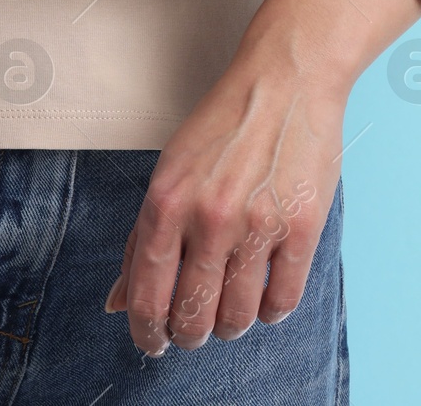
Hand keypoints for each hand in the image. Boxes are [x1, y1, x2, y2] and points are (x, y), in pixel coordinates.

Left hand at [102, 14, 351, 353]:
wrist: (288, 79)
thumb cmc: (228, 120)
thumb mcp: (170, 170)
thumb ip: (142, 237)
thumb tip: (118, 301)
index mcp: (166, 203)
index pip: (146, 296)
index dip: (147, 332)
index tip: (154, 341)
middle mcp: (209, 218)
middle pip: (193, 315)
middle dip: (191, 334)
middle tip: (198, 330)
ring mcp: (258, 224)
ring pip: (238, 316)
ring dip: (232, 325)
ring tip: (235, 314)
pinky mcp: (303, 226)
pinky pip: (284, 298)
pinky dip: (272, 311)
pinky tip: (268, 299)